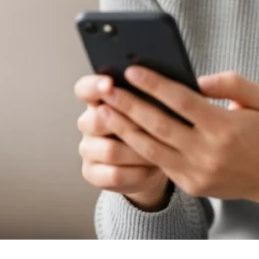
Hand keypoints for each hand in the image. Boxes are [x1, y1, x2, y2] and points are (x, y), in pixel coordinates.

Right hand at [73, 74, 168, 206]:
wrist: (153, 162)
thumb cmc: (155, 126)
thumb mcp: (155, 107)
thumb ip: (153, 95)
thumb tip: (173, 85)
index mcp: (100, 100)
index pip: (85, 89)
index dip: (94, 86)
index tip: (110, 84)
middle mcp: (88, 123)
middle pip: (97, 121)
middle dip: (129, 124)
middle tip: (157, 125)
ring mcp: (88, 149)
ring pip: (110, 150)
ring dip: (139, 151)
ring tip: (164, 149)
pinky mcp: (92, 173)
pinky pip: (114, 174)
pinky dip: (139, 172)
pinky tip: (155, 167)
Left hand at [97, 67, 258, 217]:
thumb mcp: (258, 98)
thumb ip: (229, 82)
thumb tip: (196, 80)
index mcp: (225, 126)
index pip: (181, 101)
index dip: (155, 85)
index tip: (133, 71)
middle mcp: (208, 152)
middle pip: (158, 125)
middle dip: (129, 105)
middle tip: (106, 89)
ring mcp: (197, 172)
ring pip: (151, 148)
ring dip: (124, 128)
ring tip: (104, 111)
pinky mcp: (191, 185)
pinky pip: (159, 164)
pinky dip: (139, 147)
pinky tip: (124, 132)